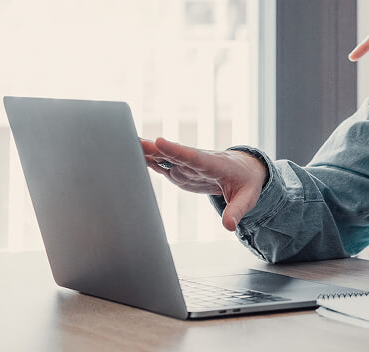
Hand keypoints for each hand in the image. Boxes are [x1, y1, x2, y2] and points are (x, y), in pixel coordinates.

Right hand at [141, 137, 266, 230]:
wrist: (244, 170)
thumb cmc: (246, 183)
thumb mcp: (247, 198)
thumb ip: (236, 211)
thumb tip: (229, 226)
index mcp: (214, 165)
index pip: (194, 157)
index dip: (176, 150)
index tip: (159, 141)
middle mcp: (197, 161)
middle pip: (173, 154)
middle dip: (154, 148)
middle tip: (132, 141)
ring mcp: (186, 165)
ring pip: (164, 156)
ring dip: (146, 150)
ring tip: (122, 142)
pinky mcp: (179, 170)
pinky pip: (162, 162)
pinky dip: (147, 158)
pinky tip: (130, 153)